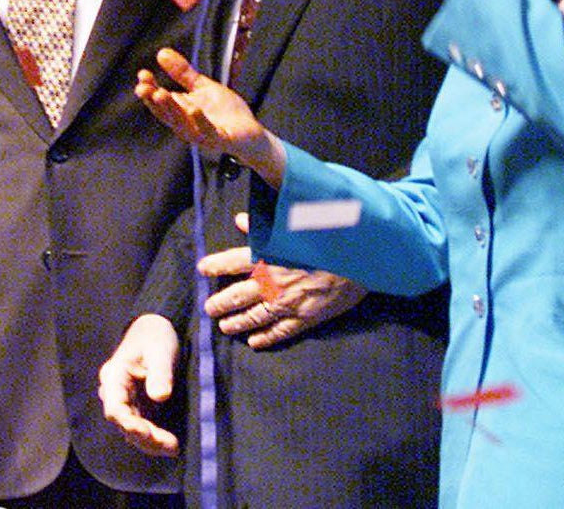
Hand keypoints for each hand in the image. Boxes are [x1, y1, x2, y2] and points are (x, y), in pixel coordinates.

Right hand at [98, 314, 181, 456]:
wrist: (156, 329)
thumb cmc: (156, 336)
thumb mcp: (161, 350)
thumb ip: (160, 373)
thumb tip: (160, 396)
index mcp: (114, 376)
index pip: (114, 407)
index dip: (128, 423)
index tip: (146, 432)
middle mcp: (115, 392)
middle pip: (124, 423)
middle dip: (145, 438)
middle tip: (170, 445)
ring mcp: (126, 401)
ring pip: (132, 429)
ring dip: (150, 442)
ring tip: (174, 448)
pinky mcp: (137, 406)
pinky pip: (142, 426)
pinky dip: (154, 437)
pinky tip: (171, 444)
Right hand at [136, 49, 285, 185]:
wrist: (250, 132)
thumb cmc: (225, 112)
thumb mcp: (202, 87)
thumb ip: (183, 72)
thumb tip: (162, 52)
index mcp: (180, 111)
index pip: (159, 101)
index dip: (149, 89)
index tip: (142, 74)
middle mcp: (186, 124)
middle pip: (166, 113)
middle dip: (153, 100)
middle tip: (143, 87)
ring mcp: (201, 134)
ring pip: (182, 123)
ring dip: (171, 109)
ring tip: (162, 93)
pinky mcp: (220, 139)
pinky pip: (207, 132)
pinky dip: (199, 121)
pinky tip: (193, 109)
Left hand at [200, 214, 365, 349]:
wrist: (360, 258)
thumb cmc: (328, 236)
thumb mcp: (296, 225)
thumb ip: (265, 226)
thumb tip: (241, 220)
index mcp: (269, 256)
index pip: (233, 261)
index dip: (215, 265)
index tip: (203, 268)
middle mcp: (273, 282)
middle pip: (237, 296)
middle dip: (220, 303)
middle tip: (209, 308)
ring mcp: (288, 303)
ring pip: (254, 317)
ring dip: (237, 323)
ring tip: (225, 327)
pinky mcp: (305, 318)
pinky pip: (280, 332)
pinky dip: (265, 338)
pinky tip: (255, 342)